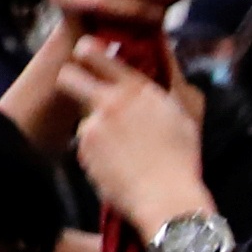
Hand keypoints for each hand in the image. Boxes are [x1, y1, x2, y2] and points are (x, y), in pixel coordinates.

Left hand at [67, 52, 217, 240]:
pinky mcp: (83, 152)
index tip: (87, 57)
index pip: (93, 53)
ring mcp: (92, 127)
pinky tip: (119, 165)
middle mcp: (110, 102)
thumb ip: (165, 87)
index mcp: (136, 88)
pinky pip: (86, 145)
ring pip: (82, 117)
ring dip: (96, 128)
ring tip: (123, 150)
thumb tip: (161, 67)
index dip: (86, 52)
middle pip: (68, 76)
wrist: (167, 199)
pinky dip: (98, 153)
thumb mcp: (183, 114)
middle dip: (71, 79)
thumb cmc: (182, 159)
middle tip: (83, 91)